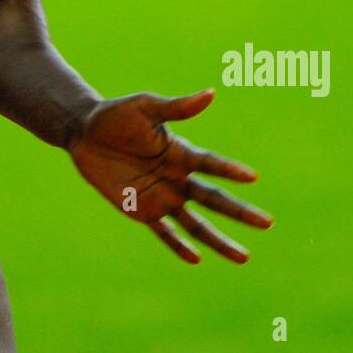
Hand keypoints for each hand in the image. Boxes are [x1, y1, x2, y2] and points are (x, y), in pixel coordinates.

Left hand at [68, 88, 272, 262]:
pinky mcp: (141, 211)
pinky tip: (196, 259)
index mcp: (180, 152)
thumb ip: (177, 107)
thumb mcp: (145, 107)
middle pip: (212, 199)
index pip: (209, 163)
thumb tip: (211, 94)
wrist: (84, 133)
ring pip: (196, 224)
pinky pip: (163, 233)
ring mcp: (161, 197)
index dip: (228, 169)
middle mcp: (177, 178)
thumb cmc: (117, 114)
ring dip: (219, 239)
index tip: (252, 176)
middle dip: (239, 211)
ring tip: (244, 256)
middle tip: (267, 223)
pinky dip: (178, 245)